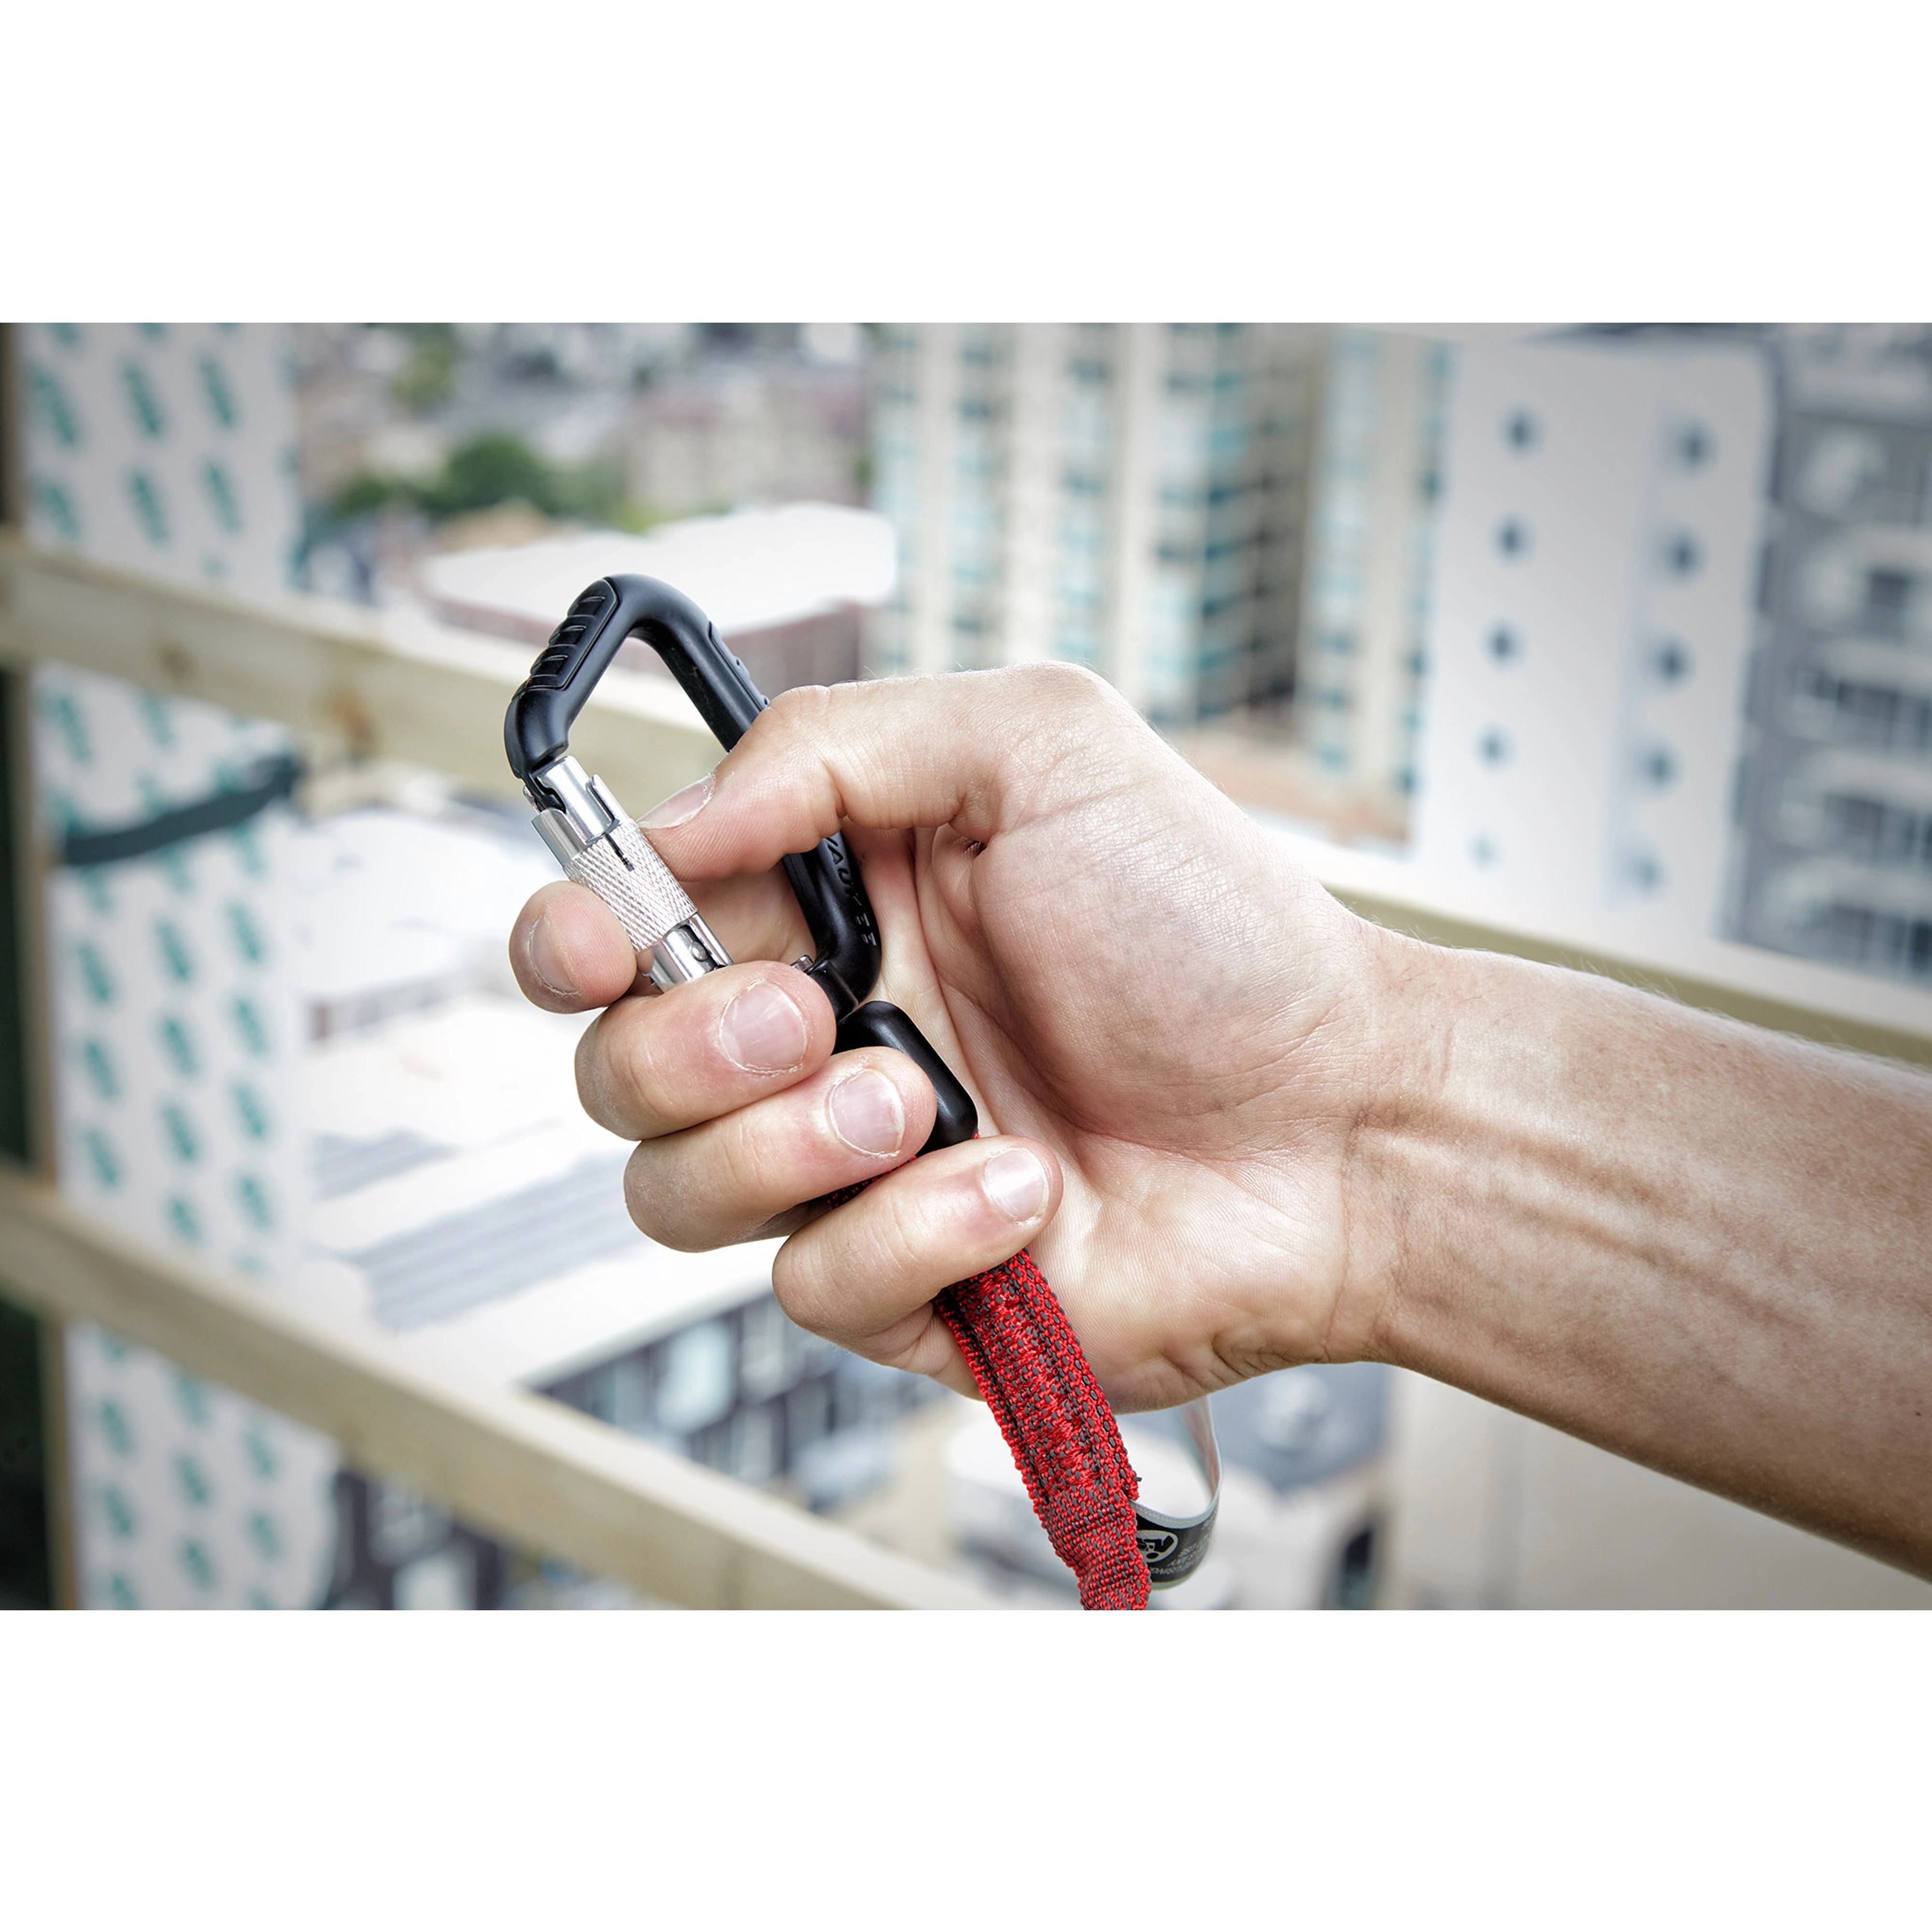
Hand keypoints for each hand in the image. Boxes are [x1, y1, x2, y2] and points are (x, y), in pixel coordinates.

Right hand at [509, 666, 1386, 1409]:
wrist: (1342, 1117)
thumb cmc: (1212, 929)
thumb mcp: (1040, 747)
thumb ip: (834, 745)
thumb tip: (676, 822)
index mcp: (831, 909)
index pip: (626, 927)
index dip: (570, 935)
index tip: (592, 940)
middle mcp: (821, 1040)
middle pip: (615, 1071)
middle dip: (681, 1046)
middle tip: (809, 1015)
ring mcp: (855, 1173)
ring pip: (676, 1194)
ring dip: (787, 1143)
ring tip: (926, 1100)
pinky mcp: (905, 1288)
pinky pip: (809, 1286)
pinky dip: (912, 1232)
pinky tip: (1024, 1191)